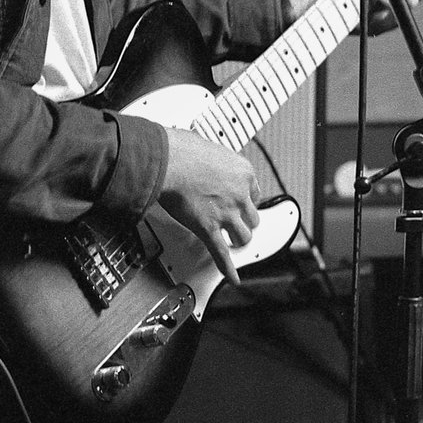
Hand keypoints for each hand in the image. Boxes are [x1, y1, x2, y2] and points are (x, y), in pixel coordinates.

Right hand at [157, 128, 260, 285]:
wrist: (168, 161)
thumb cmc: (182, 149)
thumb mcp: (206, 145)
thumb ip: (211, 158)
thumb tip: (201, 154)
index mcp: (242, 173)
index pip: (254, 194)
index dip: (245, 200)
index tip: (241, 203)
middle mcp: (239, 195)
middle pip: (253, 218)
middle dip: (243, 221)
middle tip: (235, 222)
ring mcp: (226, 214)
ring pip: (243, 237)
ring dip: (237, 240)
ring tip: (232, 241)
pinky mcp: (209, 229)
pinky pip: (222, 254)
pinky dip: (228, 268)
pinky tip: (232, 277)